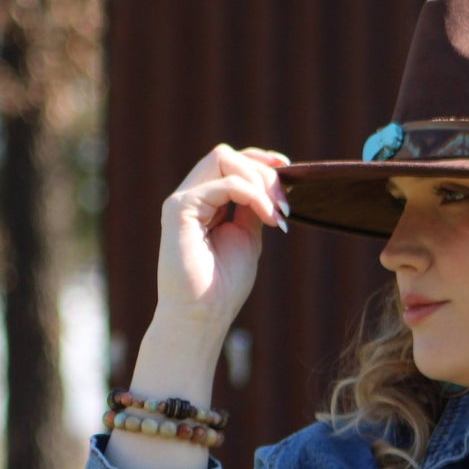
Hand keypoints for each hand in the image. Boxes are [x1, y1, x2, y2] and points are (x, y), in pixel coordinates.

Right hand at [156, 144, 290, 337]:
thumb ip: (254, 209)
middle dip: (264, 174)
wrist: (203, 313)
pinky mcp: (180, 209)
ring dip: (259, 181)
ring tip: (277, 213)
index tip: (288, 168)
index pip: (230, 162)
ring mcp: (184, 200)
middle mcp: (192, 196)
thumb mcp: (248, 237)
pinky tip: (268, 219)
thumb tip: (272, 186)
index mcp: (206, 202)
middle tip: (286, 206)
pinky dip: (252, 196)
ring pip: (222, 158)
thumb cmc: (224, 284)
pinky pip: (223, 185)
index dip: (260, 159)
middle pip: (227, 155)